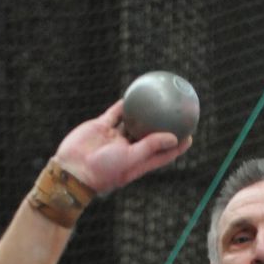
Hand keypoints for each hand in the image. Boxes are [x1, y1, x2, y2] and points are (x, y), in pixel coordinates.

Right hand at [53, 100, 190, 193]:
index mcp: (139, 162)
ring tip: (155, 98)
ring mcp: (115, 138)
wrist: (74, 168)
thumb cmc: (104, 170)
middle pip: (151, 136)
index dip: (177, 146)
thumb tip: (175, 138)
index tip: (190, 135)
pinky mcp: (102, 127)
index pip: (163, 154)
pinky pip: (116, 113)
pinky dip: (123, 104)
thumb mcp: (131, 159)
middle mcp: (129, 149)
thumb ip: (151, 147)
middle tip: (176, 111)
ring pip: (133, 122)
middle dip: (163, 125)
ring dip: (143, 112)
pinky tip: (132, 93)